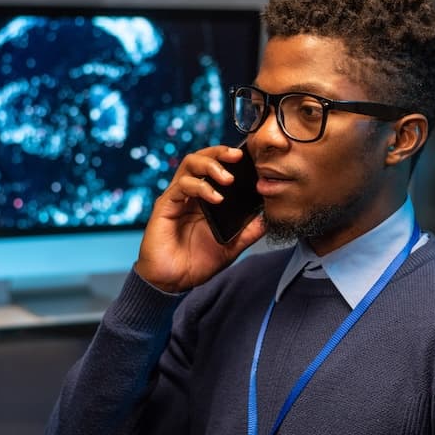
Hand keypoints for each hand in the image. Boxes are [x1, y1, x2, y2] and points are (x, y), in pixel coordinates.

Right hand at [134, 145, 264, 291]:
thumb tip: (269, 218)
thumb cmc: (197, 262)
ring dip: (211, 166)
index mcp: (204, 198)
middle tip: (238, 156)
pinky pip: (181, 186)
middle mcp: (189, 193)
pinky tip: (216, 198)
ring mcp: (177, 198)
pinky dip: (200, 187)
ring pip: (190, 164)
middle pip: (201, 157)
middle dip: (220, 152)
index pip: (215, 166)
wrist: (173, 282)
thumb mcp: (232, 246)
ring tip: (228, 179)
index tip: (249, 158)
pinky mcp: (165, 206)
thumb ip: (249, 231)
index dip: (229, 157)